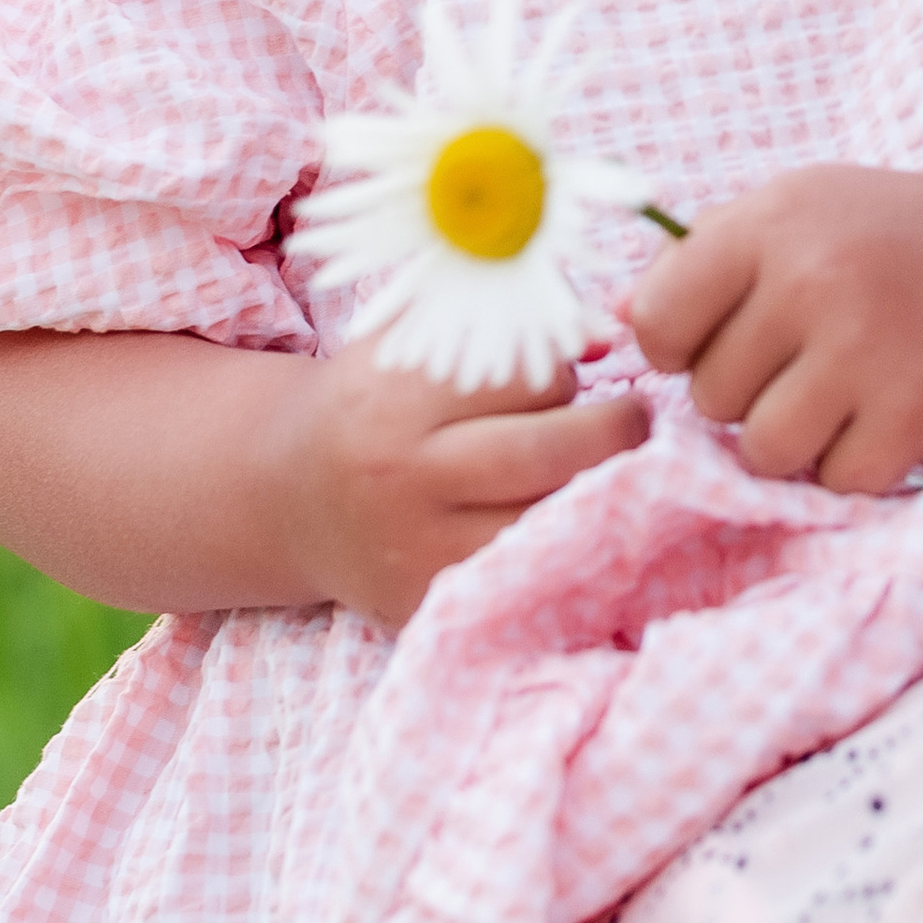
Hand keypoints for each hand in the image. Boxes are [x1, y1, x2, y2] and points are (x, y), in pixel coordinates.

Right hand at [257, 345, 647, 625]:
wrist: (290, 496)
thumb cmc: (372, 400)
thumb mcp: (417, 338)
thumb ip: (504, 316)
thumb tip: (604, 336)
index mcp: (395, 398)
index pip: (528, 376)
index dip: (562, 370)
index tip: (563, 374)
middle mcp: (402, 478)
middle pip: (553, 451)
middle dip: (616, 430)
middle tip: (633, 419)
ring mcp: (417, 552)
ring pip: (552, 518)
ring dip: (596, 491)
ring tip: (601, 467)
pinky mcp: (429, 607)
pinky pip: (529, 575)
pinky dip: (562, 545)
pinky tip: (568, 520)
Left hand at [626, 157, 922, 497]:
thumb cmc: (886, 234)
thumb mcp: (793, 210)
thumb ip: (701, 260)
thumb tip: (611, 320)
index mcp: (766, 224)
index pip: (655, 324)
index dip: (681, 345)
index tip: (726, 337)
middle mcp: (811, 280)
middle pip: (710, 396)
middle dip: (748, 391)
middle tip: (806, 359)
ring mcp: (865, 350)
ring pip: (764, 449)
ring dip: (795, 437)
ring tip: (839, 392)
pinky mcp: (914, 414)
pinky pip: (836, 479)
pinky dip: (856, 463)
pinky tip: (885, 413)